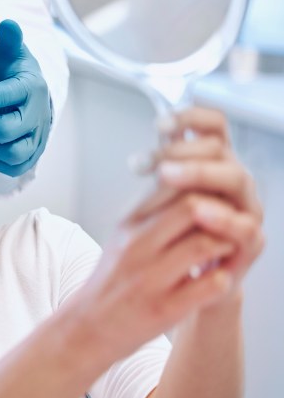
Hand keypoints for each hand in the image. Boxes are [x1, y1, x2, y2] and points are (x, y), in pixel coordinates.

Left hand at [0, 19, 51, 176]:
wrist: (28, 91)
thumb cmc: (11, 71)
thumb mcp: (9, 52)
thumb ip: (8, 39)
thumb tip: (7, 23)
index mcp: (29, 87)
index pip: (6, 96)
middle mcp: (37, 113)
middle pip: (9, 130)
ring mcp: (37, 135)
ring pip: (15, 152)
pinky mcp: (32, 151)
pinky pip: (16, 166)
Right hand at [69, 108, 263, 361]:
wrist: (88, 326)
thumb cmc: (113, 279)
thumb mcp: (123, 236)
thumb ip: (152, 211)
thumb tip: (186, 182)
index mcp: (128, 224)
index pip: (172, 183)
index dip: (202, 187)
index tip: (214, 198)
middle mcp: (136, 246)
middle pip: (192, 207)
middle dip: (220, 212)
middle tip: (228, 223)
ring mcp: (150, 278)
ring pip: (204, 244)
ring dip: (226, 245)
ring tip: (224, 251)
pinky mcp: (165, 309)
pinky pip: (210, 285)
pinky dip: (222, 279)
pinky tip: (217, 279)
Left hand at [150, 108, 264, 299]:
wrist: (184, 280)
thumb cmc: (173, 232)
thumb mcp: (160, 196)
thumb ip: (160, 169)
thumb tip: (145, 149)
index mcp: (214, 162)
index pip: (213, 126)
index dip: (191, 117)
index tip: (158, 124)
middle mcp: (233, 179)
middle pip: (219, 149)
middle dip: (181, 150)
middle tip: (150, 161)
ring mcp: (245, 208)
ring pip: (235, 179)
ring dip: (199, 174)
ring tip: (167, 176)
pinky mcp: (251, 242)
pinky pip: (246, 225)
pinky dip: (223, 217)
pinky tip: (200, 211)